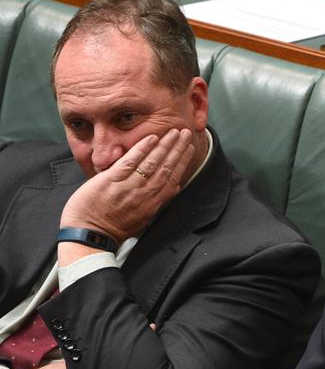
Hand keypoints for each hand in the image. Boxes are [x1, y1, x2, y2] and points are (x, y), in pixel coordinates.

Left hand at [60, 128, 194, 242]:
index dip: (183, 161)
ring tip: (174, 132)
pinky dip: (142, 149)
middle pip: (167, 167)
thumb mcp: (144, 218)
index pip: (174, 177)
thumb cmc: (114, 228)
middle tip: (186, 133)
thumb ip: (158, 202)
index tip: (190, 148)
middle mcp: (145, 194)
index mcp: (154, 203)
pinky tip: (152, 138)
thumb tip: (174, 188)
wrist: (89, 236)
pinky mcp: (112, 180)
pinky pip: (131, 161)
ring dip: (165, 145)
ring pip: (152, 162)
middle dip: (178, 148)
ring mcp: (129, 186)